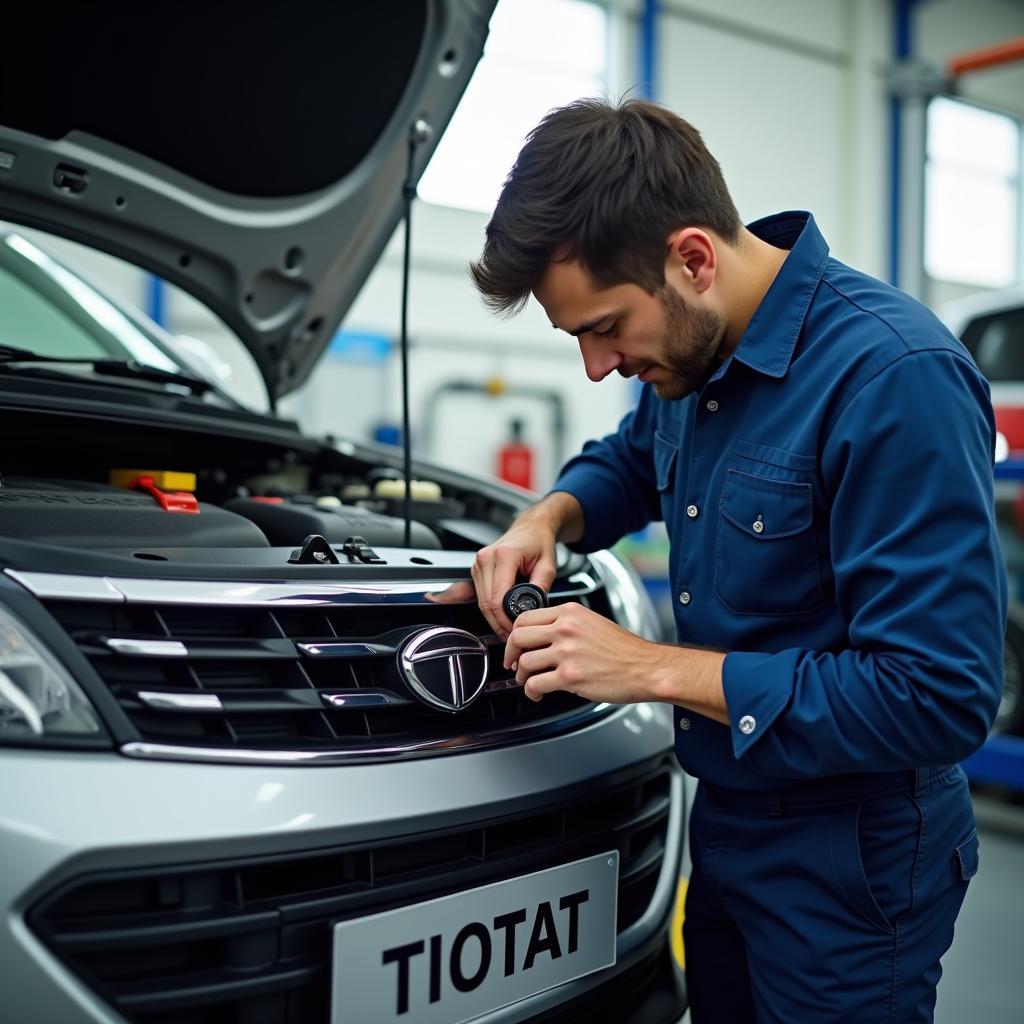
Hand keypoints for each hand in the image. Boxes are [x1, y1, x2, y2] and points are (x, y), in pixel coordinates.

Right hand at [470, 520, 557, 637]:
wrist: (531, 528)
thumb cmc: (539, 542)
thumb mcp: (548, 566)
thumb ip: (540, 588)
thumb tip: (533, 611)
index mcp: (504, 555)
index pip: (497, 598)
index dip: (505, 620)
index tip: (515, 631)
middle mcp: (487, 558)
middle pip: (486, 602)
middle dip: (498, 624)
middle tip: (512, 637)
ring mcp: (479, 563)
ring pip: (480, 601)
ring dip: (492, 618)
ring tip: (508, 629)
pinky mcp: (477, 568)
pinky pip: (479, 595)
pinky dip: (489, 608)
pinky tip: (500, 617)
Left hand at [503, 602, 670, 703]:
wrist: (646, 668)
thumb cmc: (625, 650)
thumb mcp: (593, 622)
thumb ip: (568, 624)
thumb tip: (543, 635)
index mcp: (570, 613)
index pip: (526, 617)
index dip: (514, 634)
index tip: (515, 644)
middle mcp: (566, 629)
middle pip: (518, 637)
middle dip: (510, 654)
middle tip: (512, 663)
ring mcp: (567, 652)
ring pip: (524, 662)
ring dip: (522, 676)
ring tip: (529, 681)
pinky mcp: (570, 676)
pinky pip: (536, 684)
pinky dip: (532, 692)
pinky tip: (538, 693)